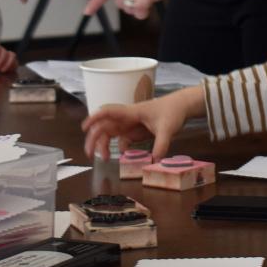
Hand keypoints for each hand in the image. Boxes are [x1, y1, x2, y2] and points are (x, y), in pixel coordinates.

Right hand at [81, 85, 205, 159]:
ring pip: (111, 134)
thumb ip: (161, 144)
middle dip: (95, 139)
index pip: (108, 112)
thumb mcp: (167, 128)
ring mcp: (130, 125)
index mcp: (131, 112)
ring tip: (103, 159)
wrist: (182, 106)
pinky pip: (123, 140)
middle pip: (104, 127)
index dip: (94, 118)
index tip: (84, 128)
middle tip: (90, 154)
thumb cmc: (172, 112)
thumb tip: (155, 160)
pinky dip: (119, 148)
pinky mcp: (136, 131)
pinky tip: (123, 156)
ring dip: (104, 145)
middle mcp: (127, 118)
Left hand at [84, 0, 205, 19]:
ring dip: (139, 9)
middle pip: (119, 0)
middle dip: (129, 5)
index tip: (87, 12)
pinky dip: (143, 13)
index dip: (95, 1)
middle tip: (144, 1)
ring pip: (129, 7)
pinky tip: (150, 8)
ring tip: (151, 1)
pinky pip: (140, 9)